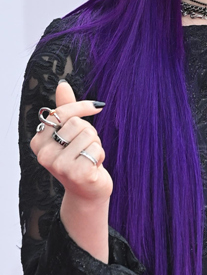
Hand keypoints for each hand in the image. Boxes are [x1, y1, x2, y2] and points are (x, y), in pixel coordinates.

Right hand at [30, 81, 112, 203]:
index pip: (62, 112)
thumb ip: (65, 110)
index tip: (97, 107)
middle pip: (78, 123)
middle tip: (85, 149)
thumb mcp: (70, 133)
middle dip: (89, 133)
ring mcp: (59, 166)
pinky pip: (96, 149)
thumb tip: (62, 84)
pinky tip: (94, 167)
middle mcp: (44, 155)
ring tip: (88, 158)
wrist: (87, 191)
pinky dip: (100, 155)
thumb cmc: (79, 158)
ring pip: (89, 135)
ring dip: (96, 145)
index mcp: (38, 142)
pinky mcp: (77, 173)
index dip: (82, 107)